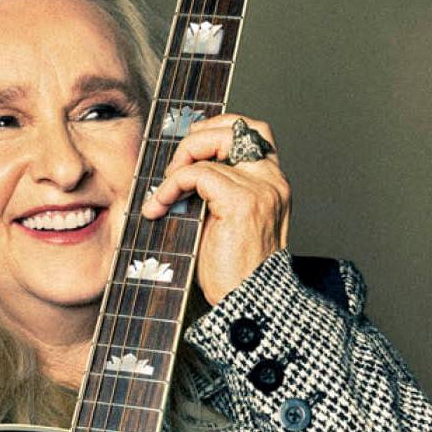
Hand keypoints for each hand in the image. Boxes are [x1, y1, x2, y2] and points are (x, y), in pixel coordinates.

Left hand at [141, 113, 290, 305]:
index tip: (188, 148)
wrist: (248, 304)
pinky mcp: (242, 202)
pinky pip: (197, 173)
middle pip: (234, 127)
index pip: (252, 130)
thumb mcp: (225, 222)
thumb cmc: (235, 274)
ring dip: (176, 167)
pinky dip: (170, 185)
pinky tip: (159, 206)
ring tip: (163, 196)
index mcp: (273, 184)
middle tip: (172, 169)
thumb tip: (179, 169)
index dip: (217, 127)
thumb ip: (215, 191)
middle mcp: (272, 181)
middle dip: (195, 138)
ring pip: (210, 148)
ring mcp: (260, 189)